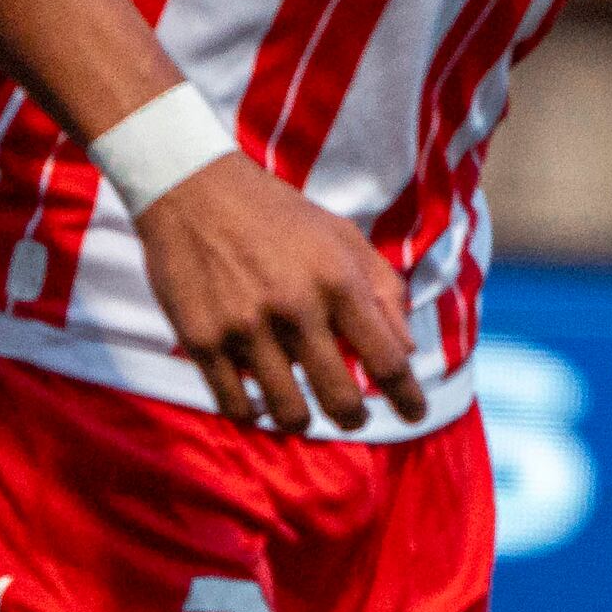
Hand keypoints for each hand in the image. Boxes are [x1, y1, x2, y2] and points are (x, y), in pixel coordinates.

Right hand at [135, 154, 427, 434]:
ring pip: (288, 411)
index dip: (407, 396)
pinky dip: (254, 413)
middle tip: (355, 419)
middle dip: (354, 418)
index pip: (386, 359)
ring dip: (302, 421)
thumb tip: (406, 350)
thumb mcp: (344, 238)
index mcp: (338, 281)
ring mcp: (246, 328)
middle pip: (340, 397)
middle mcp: (295, 308)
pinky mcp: (202, 340)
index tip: (416, 415)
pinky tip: (259, 404)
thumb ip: (383, 290)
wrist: (195, 191)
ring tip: (303, 414)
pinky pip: (236, 405)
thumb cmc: (280, 216)